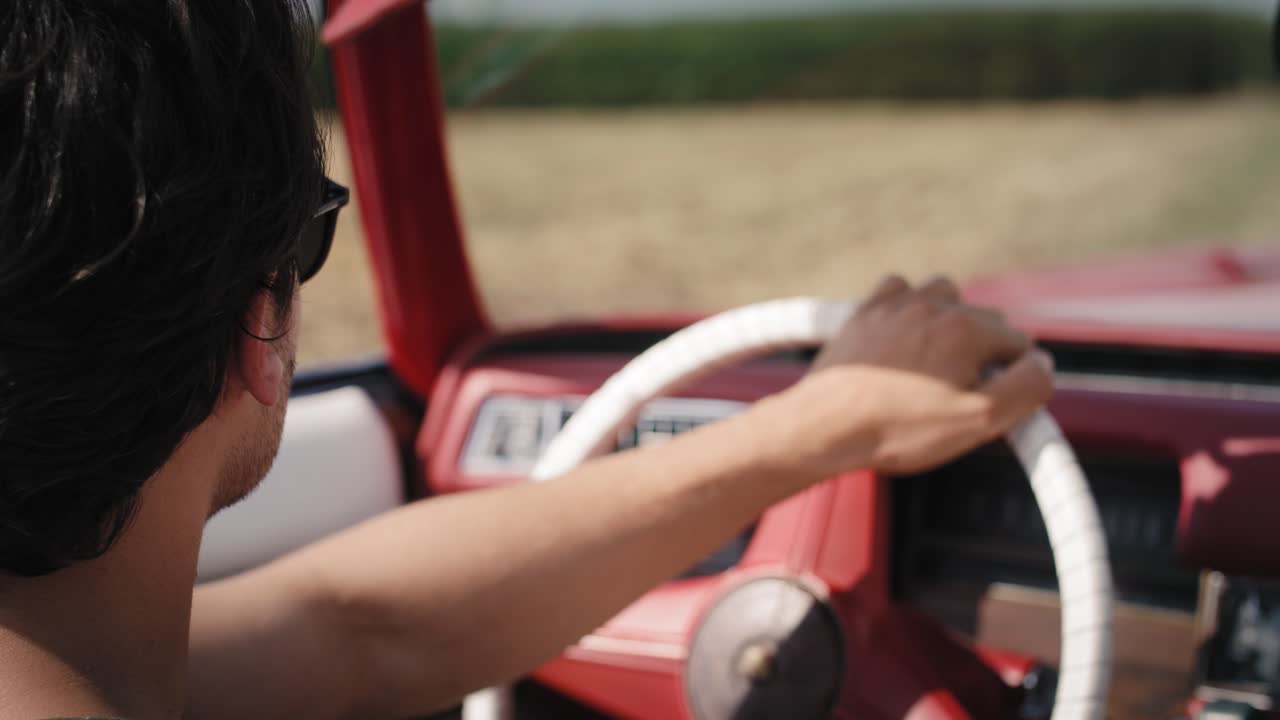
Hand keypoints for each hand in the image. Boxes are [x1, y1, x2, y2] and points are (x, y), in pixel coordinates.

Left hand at [755, 275, 1053, 477]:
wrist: (825, 426)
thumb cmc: (899, 428)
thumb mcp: (979, 421)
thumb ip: (1026, 389)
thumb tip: (1044, 365)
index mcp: (968, 330)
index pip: (1019, 345)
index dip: (1013, 378)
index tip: (991, 402)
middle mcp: (933, 305)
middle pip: (985, 320)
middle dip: (984, 352)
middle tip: (962, 393)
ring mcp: (896, 304)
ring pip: (945, 296)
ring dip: (950, 322)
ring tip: (937, 363)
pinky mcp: (866, 311)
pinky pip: (899, 290)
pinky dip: (908, 307)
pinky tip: (903, 336)